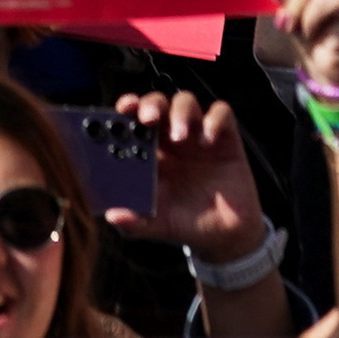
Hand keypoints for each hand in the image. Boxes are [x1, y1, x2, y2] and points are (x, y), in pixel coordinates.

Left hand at [98, 90, 267, 267]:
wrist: (226, 236)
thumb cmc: (187, 224)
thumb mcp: (159, 225)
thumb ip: (136, 223)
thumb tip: (112, 216)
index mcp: (151, 154)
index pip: (134, 120)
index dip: (127, 109)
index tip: (123, 110)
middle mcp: (172, 139)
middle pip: (158, 103)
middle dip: (151, 104)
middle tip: (149, 118)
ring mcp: (198, 135)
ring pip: (186, 101)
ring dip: (180, 112)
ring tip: (181, 136)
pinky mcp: (226, 138)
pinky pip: (222, 113)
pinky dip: (214, 119)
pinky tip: (209, 140)